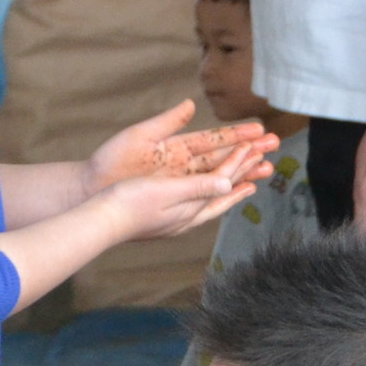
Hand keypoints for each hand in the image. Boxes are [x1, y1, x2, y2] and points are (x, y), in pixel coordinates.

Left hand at [87, 103, 271, 191]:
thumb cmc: (111, 160)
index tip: (258, 128)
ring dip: (244, 171)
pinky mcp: (177, 197)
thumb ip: (167, 122)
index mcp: (176, 145)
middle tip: (275, 146)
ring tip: (268, 168)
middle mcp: (183, 164)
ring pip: (220, 176)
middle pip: (223, 156)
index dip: (236, 134)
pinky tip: (243, 189)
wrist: (93, 187)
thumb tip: (190, 104)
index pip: (213, 138)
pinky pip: (206, 195)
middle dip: (249, 151)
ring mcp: (181, 182)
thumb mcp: (140, 136)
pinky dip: (225, 192)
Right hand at [97, 166, 256, 243]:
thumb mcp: (165, 190)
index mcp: (191, 205)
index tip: (253, 144)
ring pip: (213, 201)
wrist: (101, 221)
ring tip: (248, 184)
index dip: (238, 160)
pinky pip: (199, 206)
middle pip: (223, 191)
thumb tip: (228, 182)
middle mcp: (189, 216)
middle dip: (244, 174)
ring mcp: (177, 221)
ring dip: (231, 189)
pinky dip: (211, 197)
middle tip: (265, 162)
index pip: (222, 178)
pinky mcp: (165, 221)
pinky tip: (208, 199)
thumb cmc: (128, 203)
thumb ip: (198, 187)